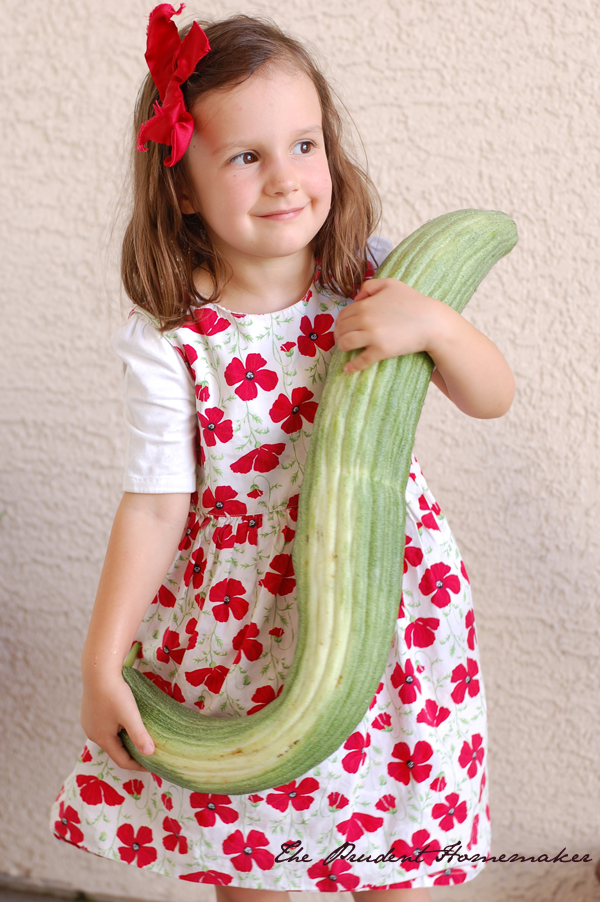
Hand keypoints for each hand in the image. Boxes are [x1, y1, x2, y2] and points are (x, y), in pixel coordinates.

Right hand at [81, 670, 154, 770]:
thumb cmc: (115, 693)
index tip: (152, 765)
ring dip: (123, 740)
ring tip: (138, 736)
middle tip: (147, 751)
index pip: (122, 761)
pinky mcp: (89, 713)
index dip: (138, 765)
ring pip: (109, 738)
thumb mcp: (130, 715)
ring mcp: (89, 723)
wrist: (98, 671)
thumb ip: (139, 735)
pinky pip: (104, 727)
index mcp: (102, 738)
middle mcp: (93, 734)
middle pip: (115, 750)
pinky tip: (124, 722)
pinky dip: (116, 730)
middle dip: (131, 753)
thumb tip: (149, 753)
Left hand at [335, 277, 513, 416]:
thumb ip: (370, 285)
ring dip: (342, 348)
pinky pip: (360, 361)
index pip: (343, 315)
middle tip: (343, 339)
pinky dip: (352, 366)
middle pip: (341, 330)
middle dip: (339, 335)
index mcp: (365, 304)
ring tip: (346, 350)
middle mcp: (365, 319)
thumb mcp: (391, 284)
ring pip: (345, 344)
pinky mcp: (381, 351)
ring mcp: (372, 336)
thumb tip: (355, 298)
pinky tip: (348, 369)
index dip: (341, 322)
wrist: (432, 322)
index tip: (343, 328)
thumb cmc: (414, 301)